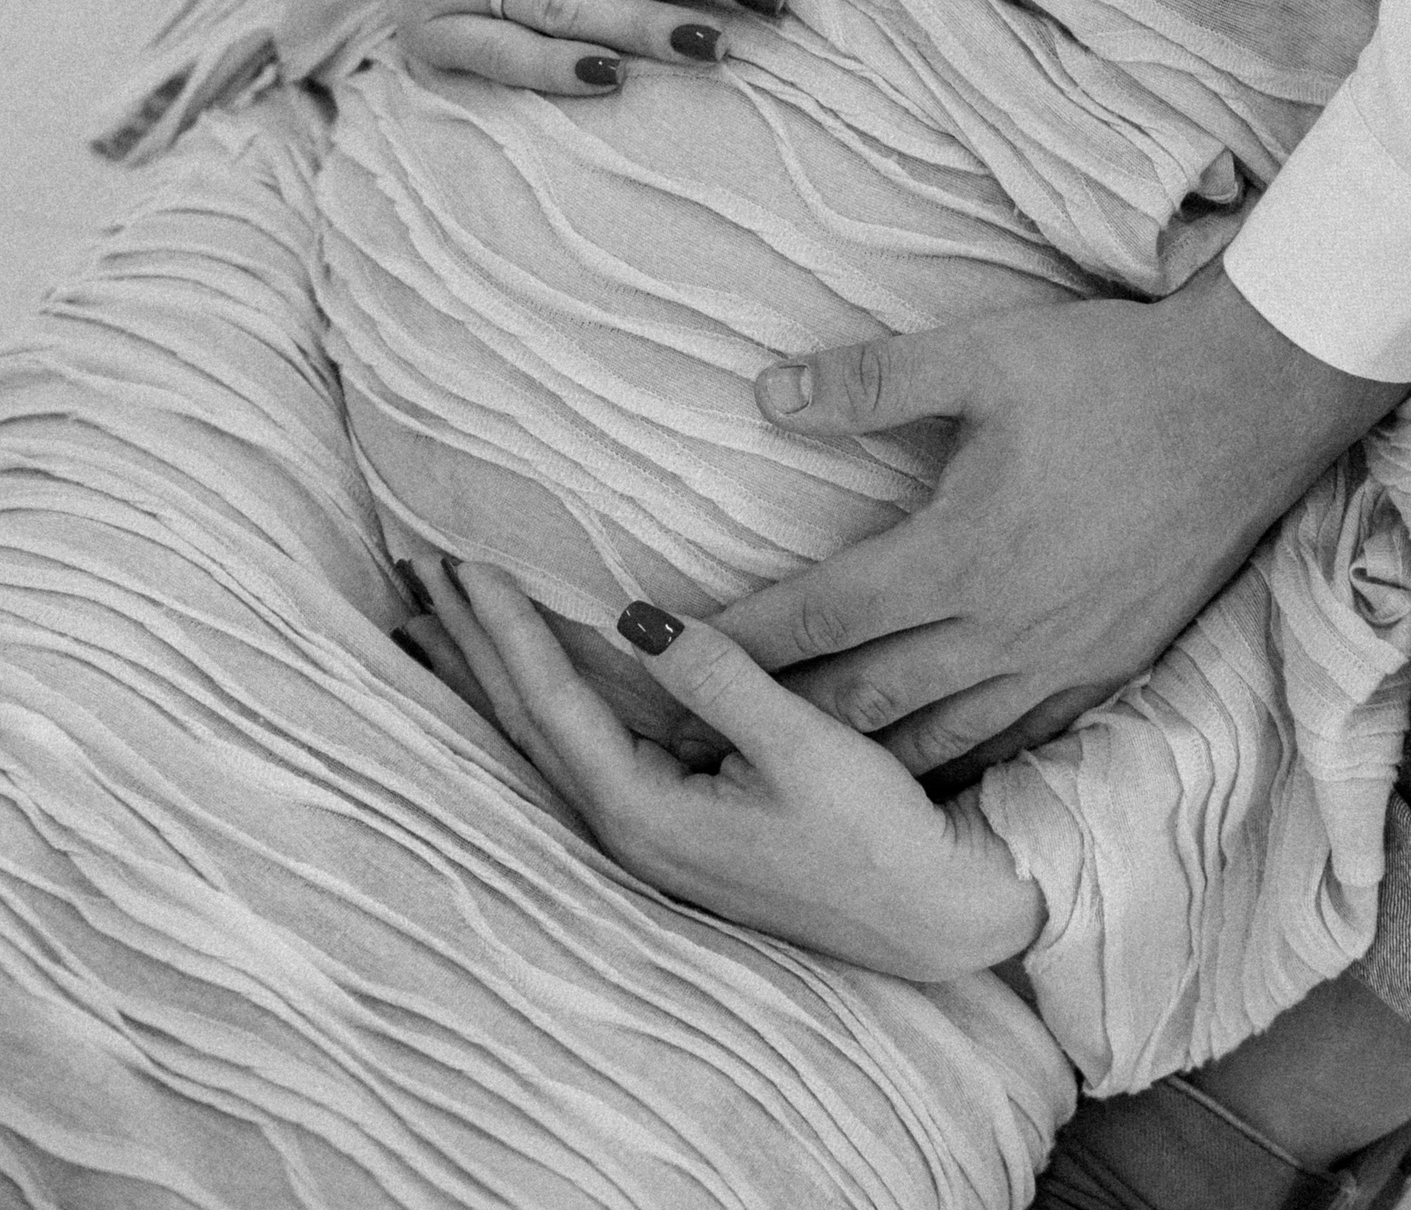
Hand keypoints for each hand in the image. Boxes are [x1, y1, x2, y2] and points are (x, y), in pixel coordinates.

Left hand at [405, 559, 1043, 980]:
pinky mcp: (669, 830)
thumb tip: (634, 614)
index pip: (550, 700)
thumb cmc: (878, 835)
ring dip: (483, 673)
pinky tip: (516, 681)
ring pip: (536, 739)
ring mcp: (643, 838)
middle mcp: (625, 833)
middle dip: (467, 643)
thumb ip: (718, 678)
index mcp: (646, 812)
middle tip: (415, 570)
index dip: (504, 625)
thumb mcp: (807, 745)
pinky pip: (570, 750)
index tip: (462, 558)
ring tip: (431, 619)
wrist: (931, 918)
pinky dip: (529, 701)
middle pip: (520, 723)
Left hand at [717, 261, 1408, 778]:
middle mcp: (1002, 629)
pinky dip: (949, 766)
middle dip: (770, 725)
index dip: (735, 642)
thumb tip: (765, 396)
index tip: (665, 663)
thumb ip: (871, 382)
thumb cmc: (1111, 372)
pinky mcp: (1107, 672)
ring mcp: (1059, 662)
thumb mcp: (983, 356)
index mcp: (960, 555)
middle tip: (689, 750)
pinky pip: (1011, 745)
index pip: (820, 615)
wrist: (1248, 408)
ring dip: (851, 761)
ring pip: (934, 740)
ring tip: (781, 778)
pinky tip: (916, 780)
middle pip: (862, 700)